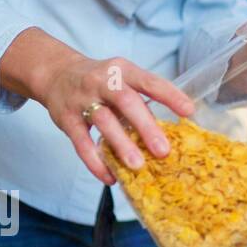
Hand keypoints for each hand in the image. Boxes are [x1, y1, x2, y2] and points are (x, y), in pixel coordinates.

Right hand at [1, 28, 194, 184]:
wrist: (57, 74)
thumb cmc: (102, 81)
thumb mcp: (123, 78)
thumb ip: (143, 98)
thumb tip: (173, 126)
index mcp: (123, 70)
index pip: (149, 81)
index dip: (170, 95)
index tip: (189, 112)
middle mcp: (102, 81)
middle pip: (126, 102)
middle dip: (146, 127)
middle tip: (163, 150)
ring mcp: (82, 99)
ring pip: (104, 122)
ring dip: (122, 145)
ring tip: (138, 166)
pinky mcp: (66, 119)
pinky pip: (81, 143)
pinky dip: (96, 162)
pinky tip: (110, 177)